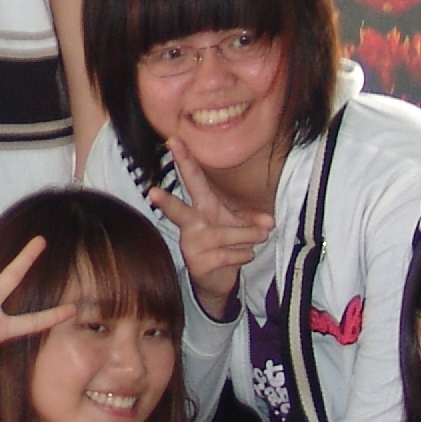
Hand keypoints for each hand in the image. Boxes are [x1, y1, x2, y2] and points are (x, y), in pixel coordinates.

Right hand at [146, 138, 274, 314]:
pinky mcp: (197, 264)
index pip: (192, 179)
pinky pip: (227, 254)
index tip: (172, 140)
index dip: (183, 159)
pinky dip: (243, 254)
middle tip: (152, 192)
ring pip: (222, 234)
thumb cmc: (227, 244)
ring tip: (260, 236)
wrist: (218, 280)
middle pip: (178, 210)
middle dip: (166, 201)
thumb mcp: (242, 226)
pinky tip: (244, 255)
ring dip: (246, 235)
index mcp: (202, 207)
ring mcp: (190, 245)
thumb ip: (255, 221)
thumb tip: (268, 224)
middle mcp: (191, 224)